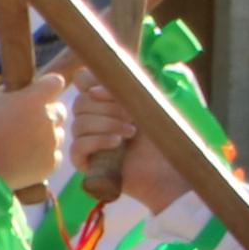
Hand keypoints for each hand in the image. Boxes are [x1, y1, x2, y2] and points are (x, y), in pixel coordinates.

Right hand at [0, 70, 72, 193]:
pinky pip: (54, 155)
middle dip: (47, 114)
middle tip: (26, 125)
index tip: (39, 95)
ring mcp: (53, 141)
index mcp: (35, 99)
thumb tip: (27, 88)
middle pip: (60, 110)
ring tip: (20, 146)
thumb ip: (14, 91)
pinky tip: (24, 159)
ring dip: (45, 137)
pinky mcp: (52, 162)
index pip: (56, 82)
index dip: (47, 88)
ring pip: (57, 134)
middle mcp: (49, 118)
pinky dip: (43, 157)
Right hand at [70, 78, 185, 212]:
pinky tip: (116, 144)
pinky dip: (97, 141)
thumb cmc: (164, 134)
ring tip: (131, 132)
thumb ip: (126, 84)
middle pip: (79, 103)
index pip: (82, 81)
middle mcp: (92, 119)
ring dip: (107, 124)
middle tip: (131, 116)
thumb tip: (92, 90)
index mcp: (104, 100)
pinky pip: (77, 146)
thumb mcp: (149, 100)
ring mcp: (87, 141)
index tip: (111, 91)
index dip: (91, 81)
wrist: (170, 168)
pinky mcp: (86, 163)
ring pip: (79, 124)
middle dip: (106, 107)